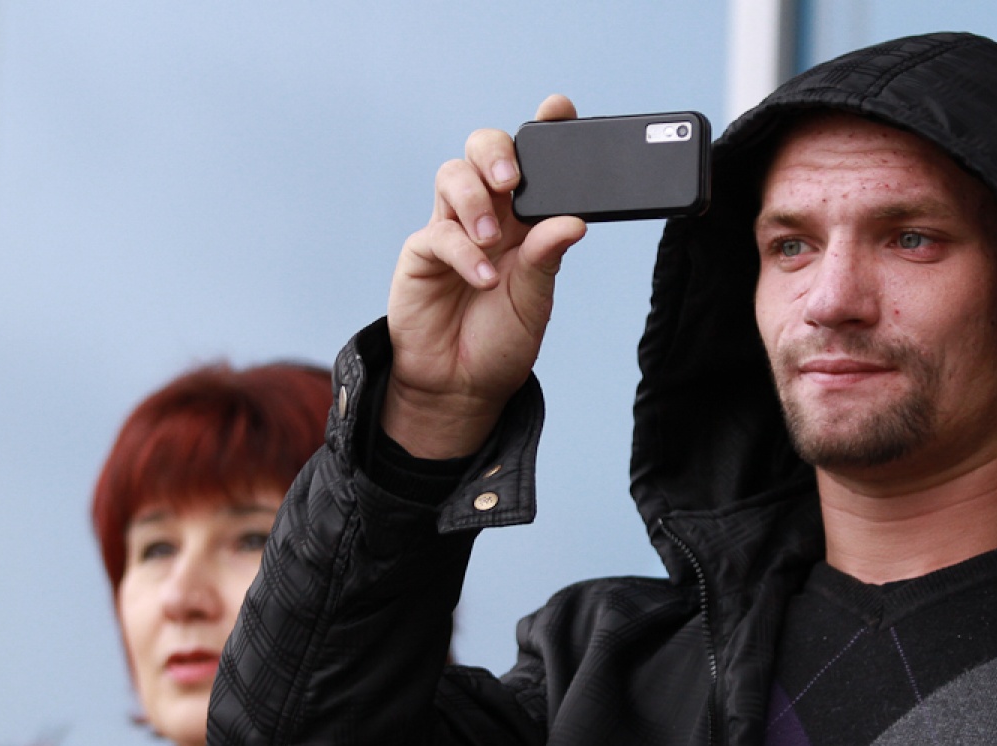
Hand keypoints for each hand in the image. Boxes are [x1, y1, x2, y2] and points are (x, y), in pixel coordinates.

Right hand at [383, 95, 587, 457]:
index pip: (533, 163)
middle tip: (512, 181)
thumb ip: (547, 258)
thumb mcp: (536, 300)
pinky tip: (482, 278)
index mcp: (524, 219)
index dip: (543, 130)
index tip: (558, 109)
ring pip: (453, 175)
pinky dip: (464, 253)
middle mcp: (488, 214)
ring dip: (475, 200)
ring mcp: (452, 229)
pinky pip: (438, 232)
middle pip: (483, 151)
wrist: (462, 386)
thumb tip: (573, 221)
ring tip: (491, 239)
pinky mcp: (423, 253)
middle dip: (497, 152)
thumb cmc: (502, 339)